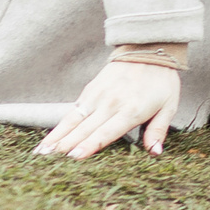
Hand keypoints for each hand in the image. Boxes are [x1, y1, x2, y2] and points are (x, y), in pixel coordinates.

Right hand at [35, 61, 179, 158]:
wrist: (148, 49)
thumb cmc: (161, 81)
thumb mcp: (169, 106)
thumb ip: (158, 130)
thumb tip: (154, 152)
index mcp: (131, 110)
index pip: (106, 132)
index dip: (89, 145)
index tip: (73, 157)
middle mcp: (111, 103)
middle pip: (85, 129)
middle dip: (66, 146)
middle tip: (47, 160)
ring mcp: (98, 96)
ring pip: (73, 120)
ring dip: (56, 137)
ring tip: (41, 152)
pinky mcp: (90, 90)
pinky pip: (73, 111)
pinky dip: (60, 126)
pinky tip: (49, 139)